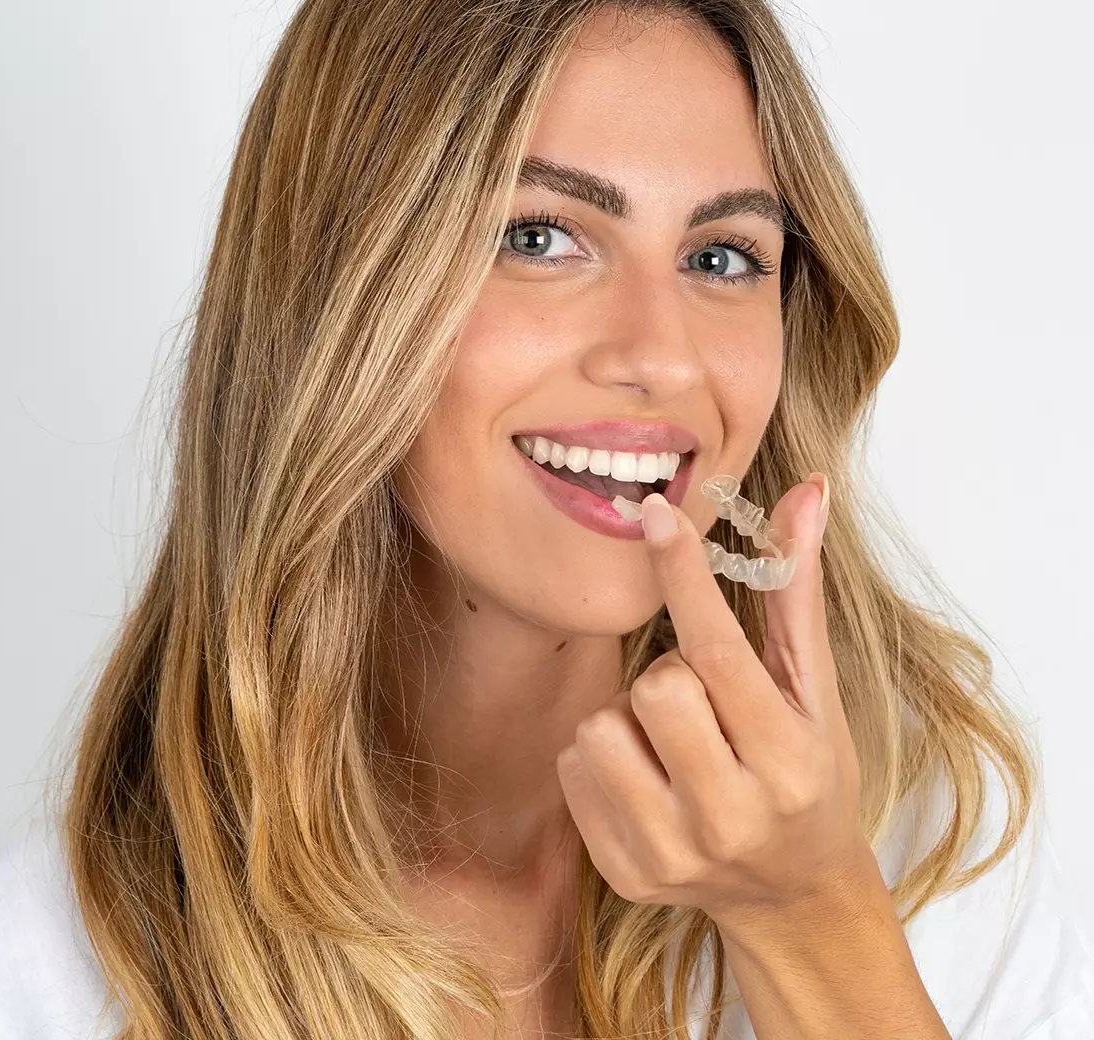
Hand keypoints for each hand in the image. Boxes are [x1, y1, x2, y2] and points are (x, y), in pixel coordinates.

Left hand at [556, 474, 872, 931]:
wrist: (792, 896)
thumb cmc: (811, 779)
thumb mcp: (816, 694)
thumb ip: (796, 594)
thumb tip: (805, 493)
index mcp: (787, 765)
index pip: (719, 652)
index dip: (683, 574)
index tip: (655, 513)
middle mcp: (728, 818)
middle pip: (652, 688)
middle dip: (670, 674)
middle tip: (703, 700)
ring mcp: (670, 853)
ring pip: (600, 727)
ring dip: (629, 717)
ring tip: (672, 742)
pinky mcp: (624, 872)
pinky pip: (573, 767)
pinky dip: (603, 756)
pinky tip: (648, 775)